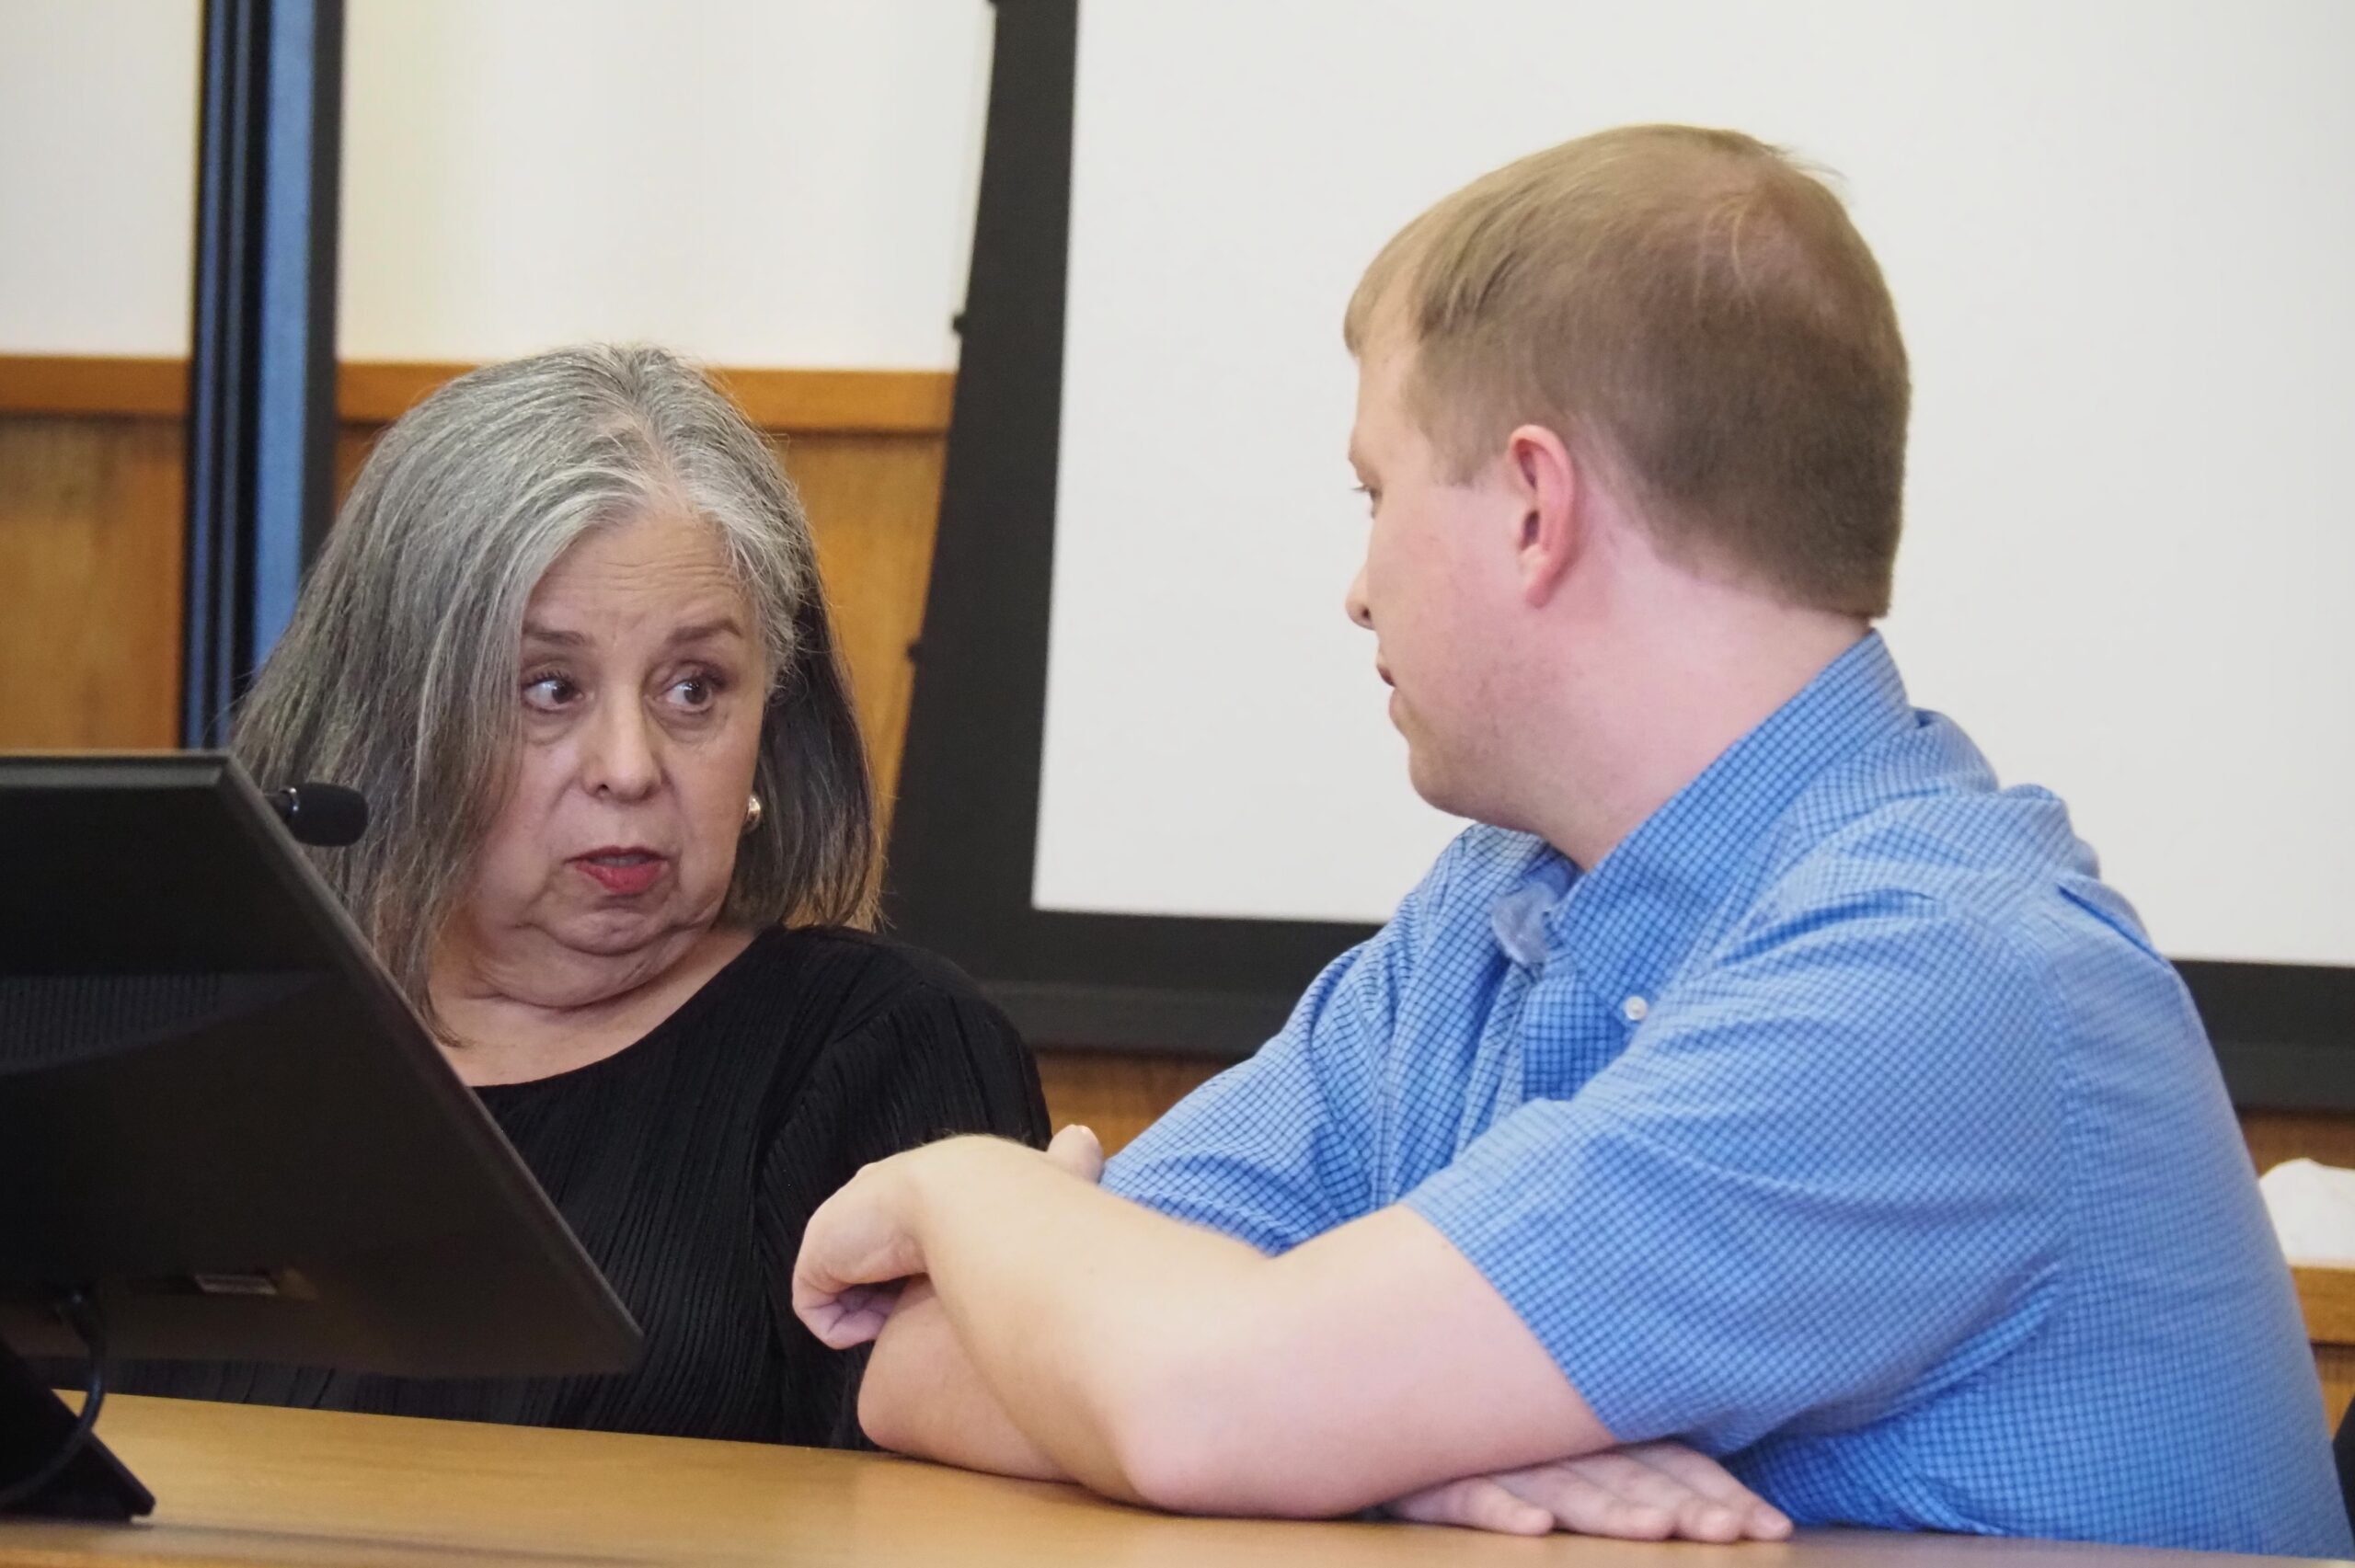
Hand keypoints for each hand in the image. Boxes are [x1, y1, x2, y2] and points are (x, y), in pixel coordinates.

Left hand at [794, 1132, 1106, 1350]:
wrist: (971, 1198)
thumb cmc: (1015, 1195)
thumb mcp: (1052, 1177)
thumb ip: (1072, 1159)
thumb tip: (1087, 1138)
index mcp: (923, 1179)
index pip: (904, 1211)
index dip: (916, 1243)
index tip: (941, 1267)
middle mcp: (876, 1198)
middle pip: (868, 1246)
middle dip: (889, 1279)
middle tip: (926, 1301)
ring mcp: (844, 1227)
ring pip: (854, 1290)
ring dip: (880, 1309)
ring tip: (917, 1310)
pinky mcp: (818, 1260)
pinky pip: (824, 1314)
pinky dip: (850, 1326)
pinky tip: (882, 1322)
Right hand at [1387, 1442, 1791, 1541]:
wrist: (1375, 1391)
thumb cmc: (1493, 1432)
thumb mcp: (1570, 1438)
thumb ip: (1637, 1457)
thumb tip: (1735, 1502)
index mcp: (1594, 1432)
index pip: (1667, 1459)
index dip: (1715, 1491)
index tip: (1765, 1526)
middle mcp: (1553, 1441)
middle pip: (1627, 1476)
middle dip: (1680, 1506)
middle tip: (1724, 1534)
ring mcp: (1495, 1456)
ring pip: (1562, 1484)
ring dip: (1608, 1510)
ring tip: (1653, 1533)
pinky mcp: (1434, 1476)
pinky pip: (1470, 1492)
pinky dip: (1501, 1507)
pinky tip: (1535, 1528)